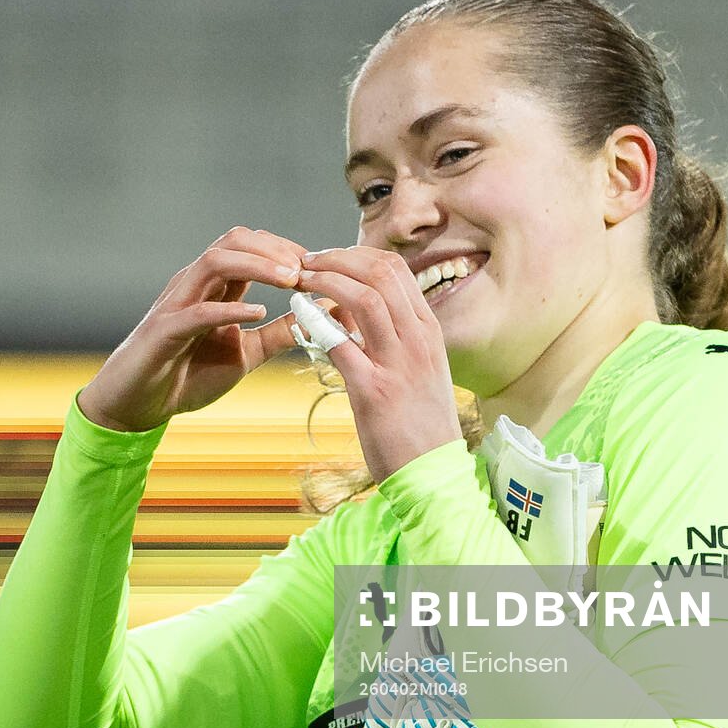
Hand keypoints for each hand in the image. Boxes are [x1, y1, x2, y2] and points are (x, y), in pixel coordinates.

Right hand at [78, 226, 308, 432]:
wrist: (138, 403)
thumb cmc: (187, 375)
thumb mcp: (245, 353)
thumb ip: (278, 334)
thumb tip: (319, 315)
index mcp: (215, 287)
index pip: (253, 247)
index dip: (288, 251)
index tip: (320, 270)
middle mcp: (195, 285)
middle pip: (235, 240)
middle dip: (276, 249)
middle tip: (308, 271)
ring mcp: (178, 303)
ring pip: (216, 261)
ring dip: (257, 265)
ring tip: (291, 280)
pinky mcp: (164, 331)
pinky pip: (198, 311)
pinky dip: (229, 308)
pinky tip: (258, 312)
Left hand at [291, 246, 462, 479]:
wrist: (432, 473)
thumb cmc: (420, 424)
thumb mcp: (419, 370)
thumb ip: (396, 338)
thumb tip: (357, 312)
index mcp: (428, 331)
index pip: (397, 270)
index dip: (357, 255)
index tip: (330, 258)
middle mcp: (417, 340)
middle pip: (380, 273)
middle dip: (338, 258)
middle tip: (307, 261)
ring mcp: (398, 364)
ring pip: (364, 298)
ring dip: (325, 280)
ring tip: (299, 278)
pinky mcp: (373, 391)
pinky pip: (340, 344)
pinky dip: (315, 321)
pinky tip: (296, 312)